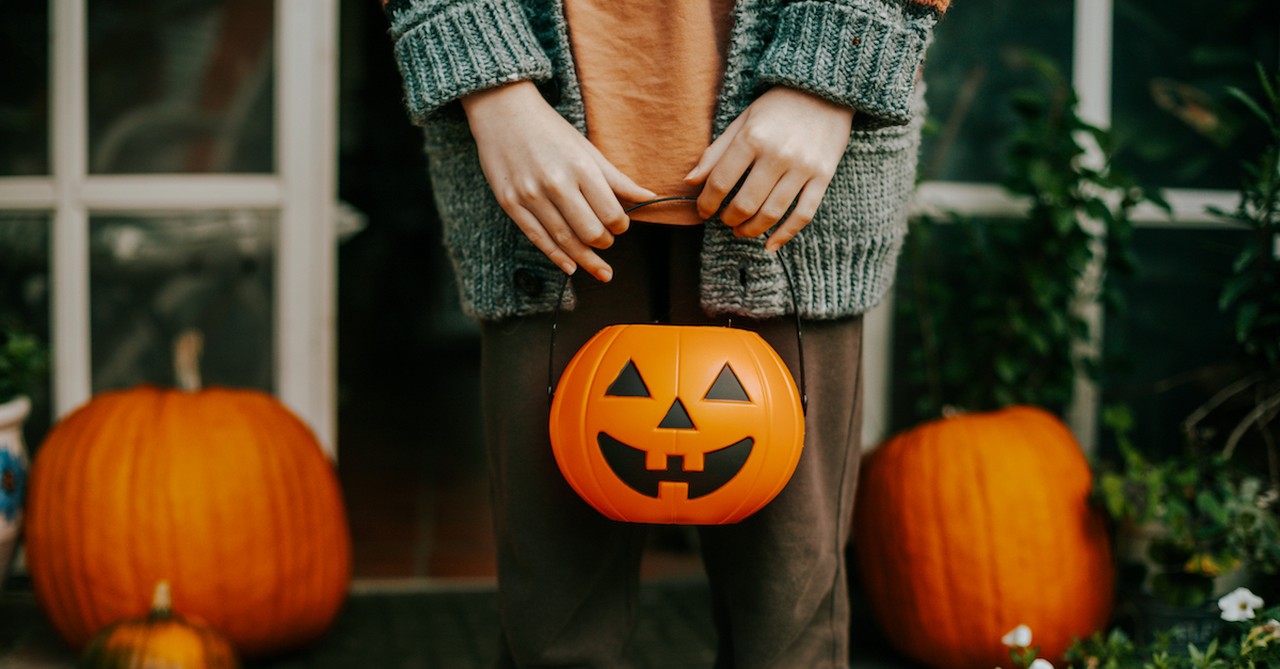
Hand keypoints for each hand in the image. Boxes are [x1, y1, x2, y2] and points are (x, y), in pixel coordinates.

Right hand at [462, 81, 654, 281]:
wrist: (503, 112)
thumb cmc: (550, 130)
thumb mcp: (587, 150)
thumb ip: (617, 179)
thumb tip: (650, 197)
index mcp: (581, 167)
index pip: (610, 213)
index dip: (621, 226)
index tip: (620, 225)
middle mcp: (556, 183)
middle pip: (590, 232)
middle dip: (604, 243)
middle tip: (607, 242)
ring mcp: (530, 195)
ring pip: (564, 240)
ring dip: (585, 259)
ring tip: (599, 269)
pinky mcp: (510, 203)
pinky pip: (537, 238)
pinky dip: (557, 257)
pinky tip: (570, 267)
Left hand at [685, 86, 854, 251]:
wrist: (826, 91)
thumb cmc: (777, 108)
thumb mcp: (742, 122)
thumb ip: (715, 152)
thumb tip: (690, 181)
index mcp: (752, 138)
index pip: (721, 182)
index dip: (707, 202)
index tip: (703, 210)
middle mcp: (778, 154)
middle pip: (745, 203)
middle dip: (729, 218)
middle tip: (724, 220)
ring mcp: (803, 167)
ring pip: (772, 213)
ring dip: (751, 229)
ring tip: (742, 230)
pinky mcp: (823, 176)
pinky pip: (804, 214)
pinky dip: (785, 234)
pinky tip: (770, 245)